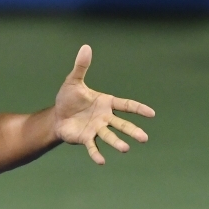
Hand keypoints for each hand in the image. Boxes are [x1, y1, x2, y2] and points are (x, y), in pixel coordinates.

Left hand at [53, 45, 154, 164]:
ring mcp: (96, 129)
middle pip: (122, 124)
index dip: (138, 109)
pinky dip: (96, 154)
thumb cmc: (68, 98)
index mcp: (106, 103)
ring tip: (126, 149)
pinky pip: (92, 147)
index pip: (126, 105)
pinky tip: (101, 161)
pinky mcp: (85, 138)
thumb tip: (85, 47)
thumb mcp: (73, 81)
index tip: (151, 114)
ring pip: (110, 136)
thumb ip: (81, 66)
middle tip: (144, 138)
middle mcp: (105, 118)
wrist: (57, 115)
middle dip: (132, 130)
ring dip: (117, 143)